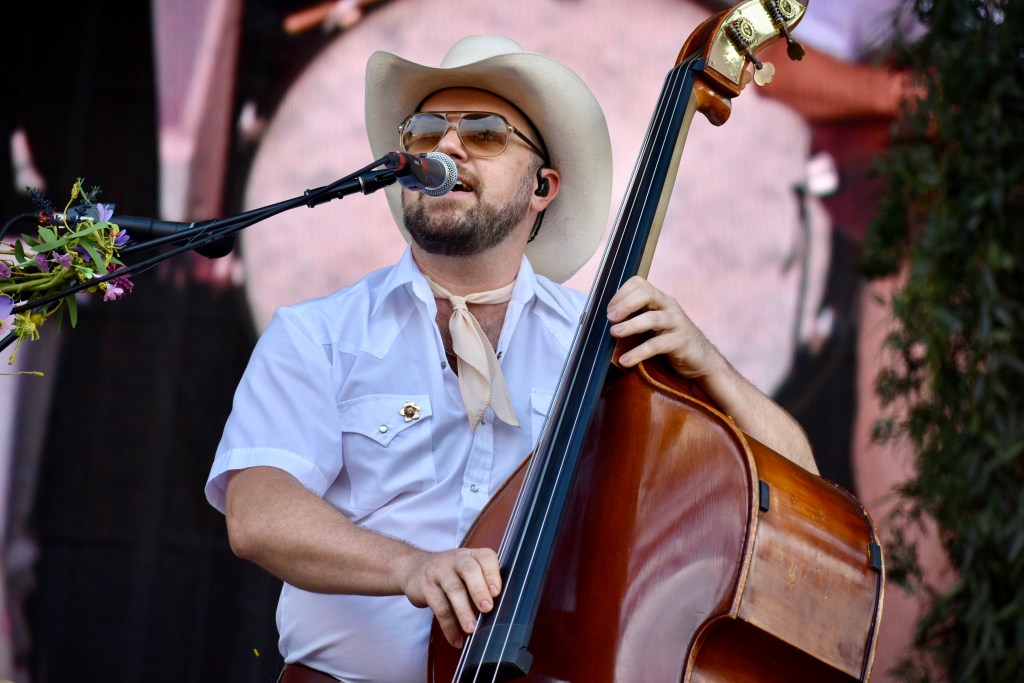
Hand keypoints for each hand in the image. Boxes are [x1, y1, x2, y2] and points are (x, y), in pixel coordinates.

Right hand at [398, 547, 501, 647]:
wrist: (413, 569)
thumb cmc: (450, 574)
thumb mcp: (466, 571)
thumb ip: (482, 584)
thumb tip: (502, 611)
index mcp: (471, 556)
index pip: (485, 557)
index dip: (492, 574)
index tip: (496, 592)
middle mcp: (456, 560)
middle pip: (469, 570)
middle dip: (479, 590)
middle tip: (487, 609)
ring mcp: (439, 571)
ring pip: (453, 589)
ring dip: (464, 611)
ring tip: (471, 630)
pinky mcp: (426, 587)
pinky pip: (439, 607)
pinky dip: (449, 626)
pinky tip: (456, 639)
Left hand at [606, 276, 720, 378]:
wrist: (702, 358)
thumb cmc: (671, 339)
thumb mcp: (655, 323)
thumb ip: (637, 316)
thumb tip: (606, 320)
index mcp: (660, 299)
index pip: (640, 283)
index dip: (621, 293)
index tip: (609, 309)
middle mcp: (669, 306)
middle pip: (647, 294)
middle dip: (625, 304)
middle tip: (610, 318)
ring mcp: (676, 323)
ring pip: (652, 318)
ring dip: (630, 325)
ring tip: (614, 333)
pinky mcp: (680, 342)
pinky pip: (657, 345)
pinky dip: (638, 353)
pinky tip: (625, 361)